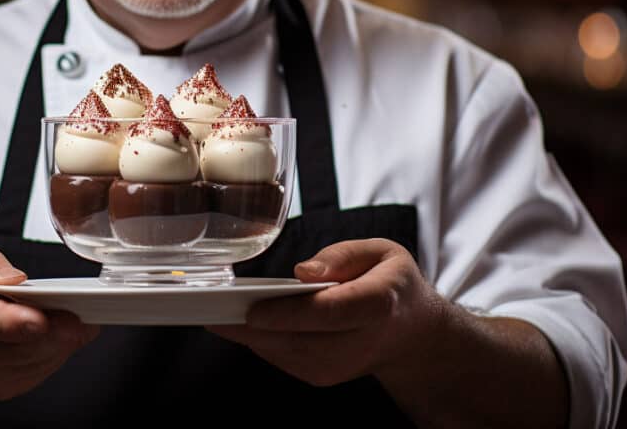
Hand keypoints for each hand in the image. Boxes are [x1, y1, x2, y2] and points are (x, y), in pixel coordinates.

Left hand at [206, 239, 445, 386]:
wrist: (412, 334)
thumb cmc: (392, 283)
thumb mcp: (382, 251)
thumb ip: (343, 256)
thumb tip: (302, 272)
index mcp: (380, 303)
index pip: (330, 313)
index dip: (289, 314)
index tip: (253, 309)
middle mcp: (363, 341)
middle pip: (302, 341)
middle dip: (254, 328)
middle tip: (213, 311)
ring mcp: (345, 366)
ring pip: (289, 356)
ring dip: (250, 338)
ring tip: (217, 315)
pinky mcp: (327, 376)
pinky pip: (286, 362)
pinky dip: (261, 344)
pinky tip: (242, 325)